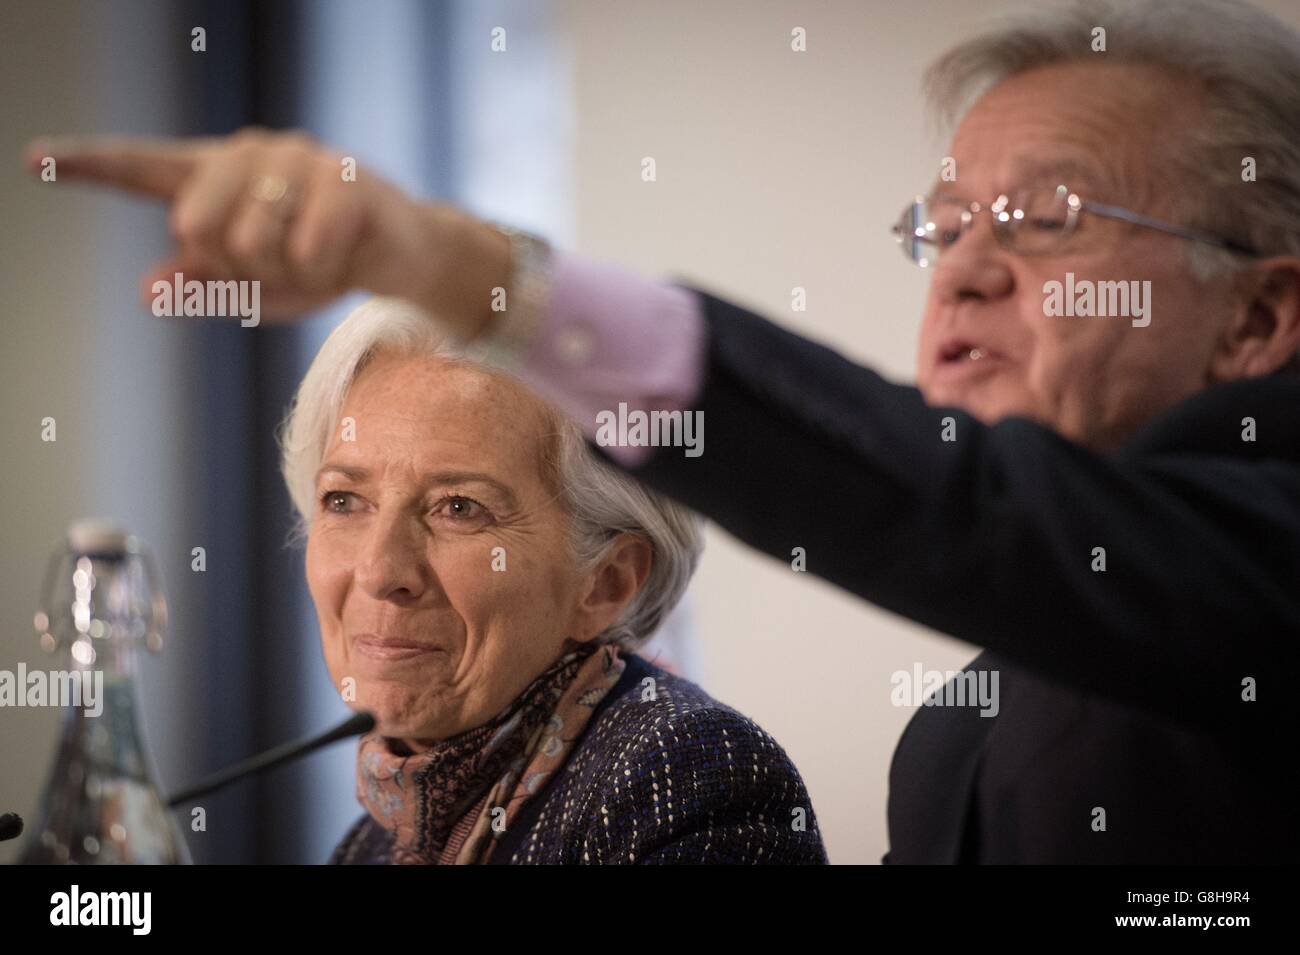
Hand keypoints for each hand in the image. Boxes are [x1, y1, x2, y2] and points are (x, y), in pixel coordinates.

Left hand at [23, 126, 508, 332]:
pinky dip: (323, 272)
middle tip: (282, 265)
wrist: (404, 256)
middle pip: (196, 224)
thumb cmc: (320, 263)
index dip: (87, 164)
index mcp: (218, 174)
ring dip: (288, 273)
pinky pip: (305, 248)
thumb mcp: (253, 286)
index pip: (142, 166)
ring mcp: (299, 159)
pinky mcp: (345, 180)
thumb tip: (146, 290)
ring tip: (318, 262)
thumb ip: (201, 284)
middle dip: (238, 265)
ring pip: (252, 239)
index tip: (33, 159)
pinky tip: (345, 259)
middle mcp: (251, 154)